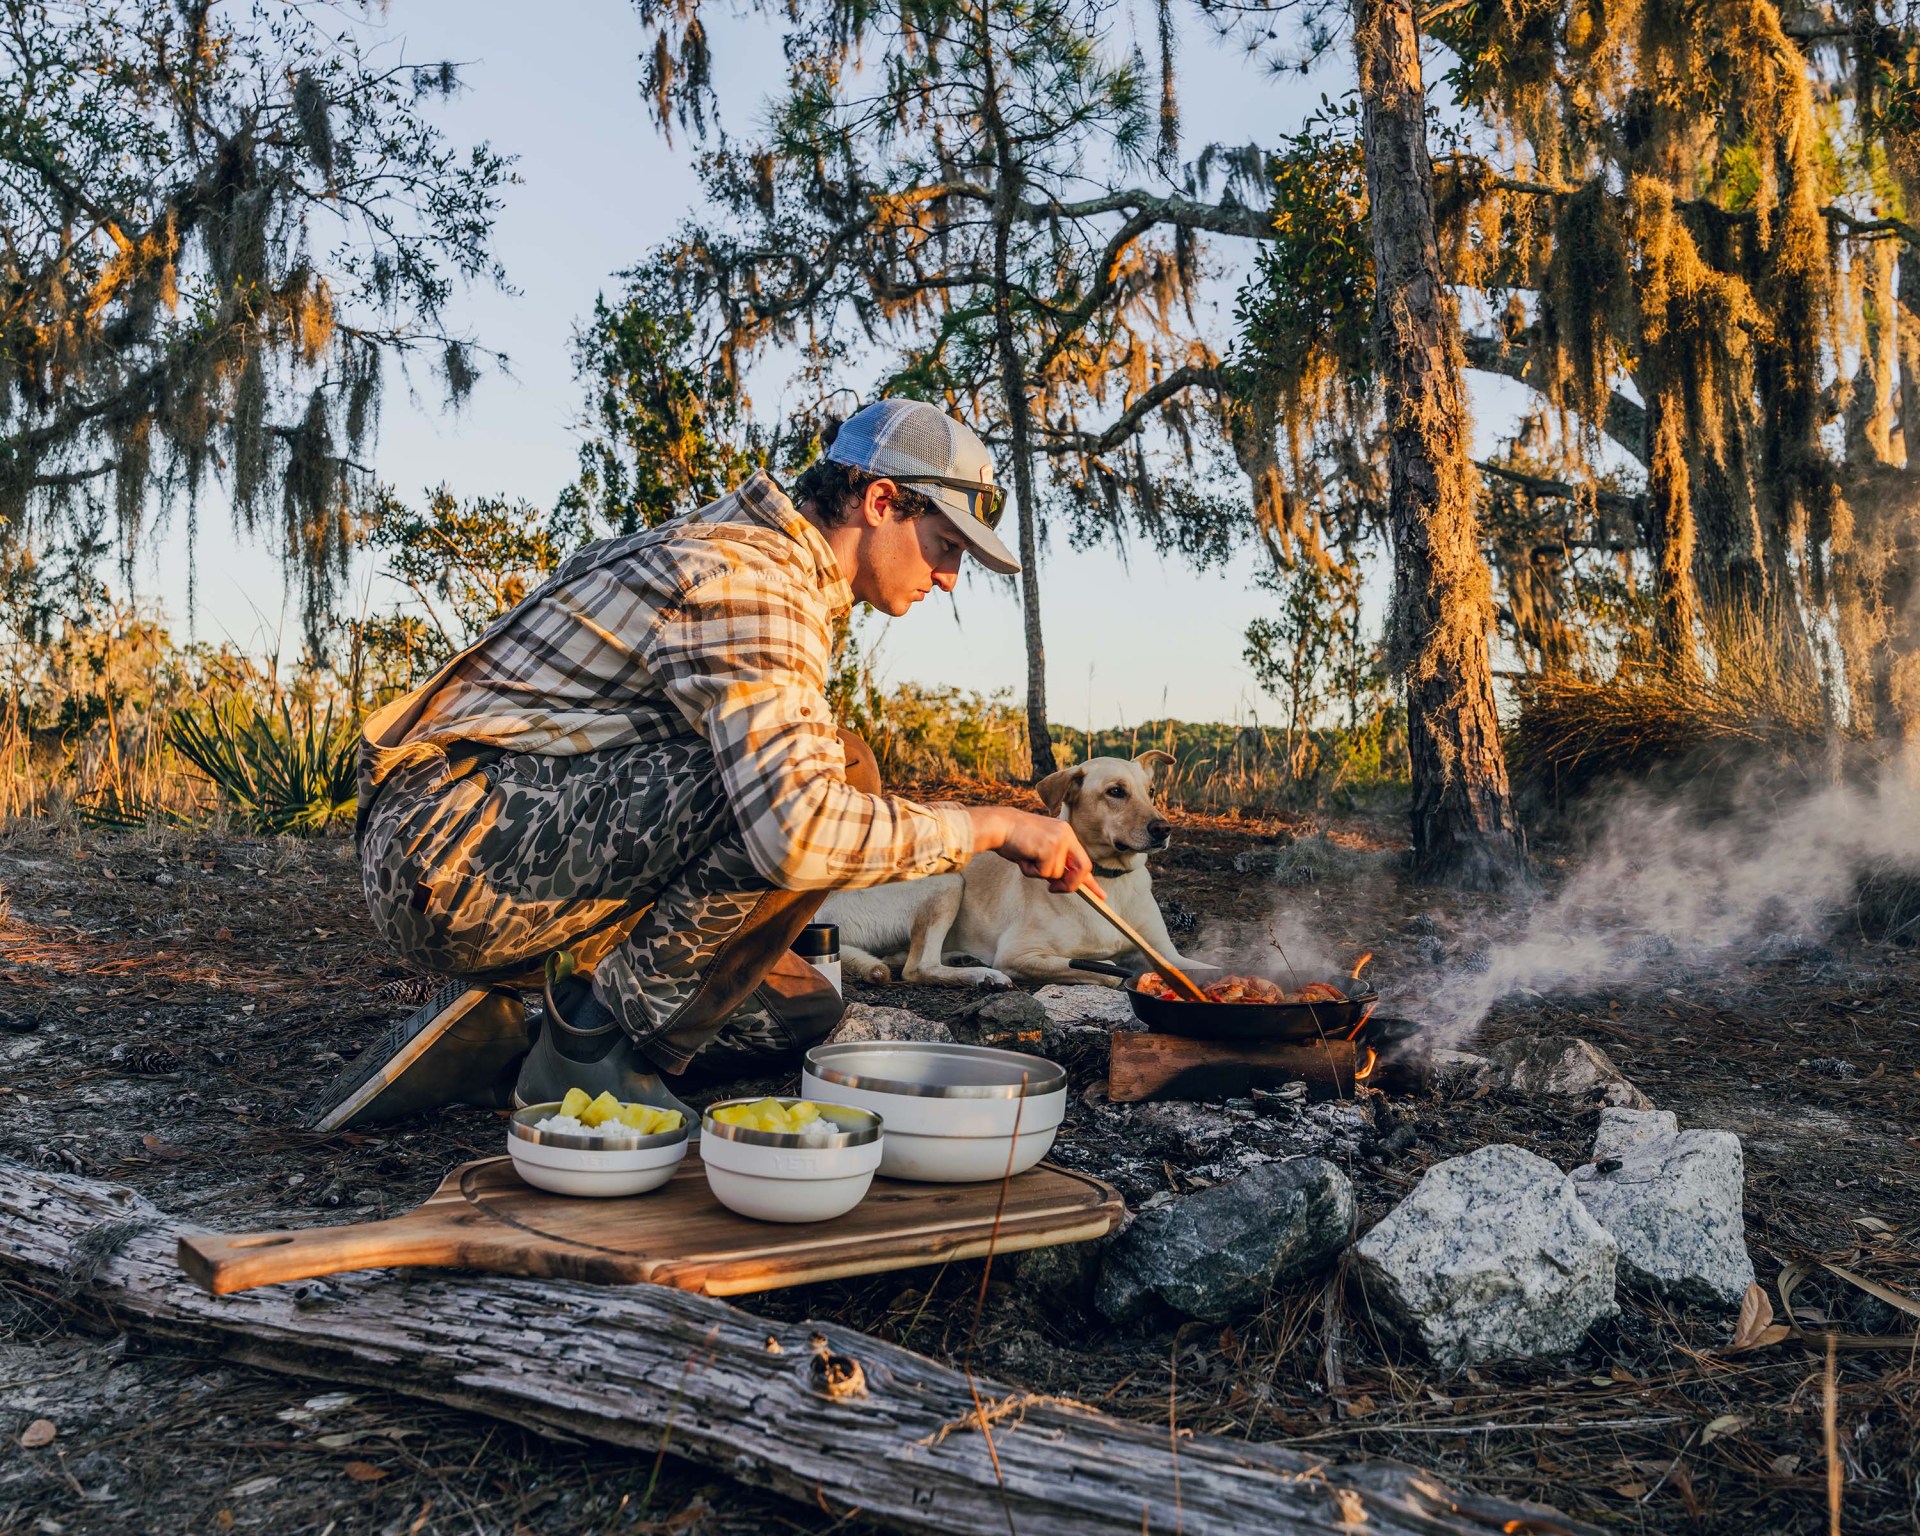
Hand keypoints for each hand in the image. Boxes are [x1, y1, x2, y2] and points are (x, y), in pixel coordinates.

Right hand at [968, 806, 1106, 897]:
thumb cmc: (1014, 839)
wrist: (998, 825)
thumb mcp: (1040, 850)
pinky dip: (1032, 872)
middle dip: (1070, 885)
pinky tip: (1024, 858)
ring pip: (1058, 874)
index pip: (1083, 860)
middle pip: (1083, 868)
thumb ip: (1054, 863)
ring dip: (1039, 873)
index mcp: (1066, 833)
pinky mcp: (1049, 847)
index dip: (1091, 881)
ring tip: (1027, 859)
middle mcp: (1067, 835)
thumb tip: (1060, 883)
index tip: (1101, 896)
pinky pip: (1045, 873)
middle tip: (1052, 888)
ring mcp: (1060, 840)